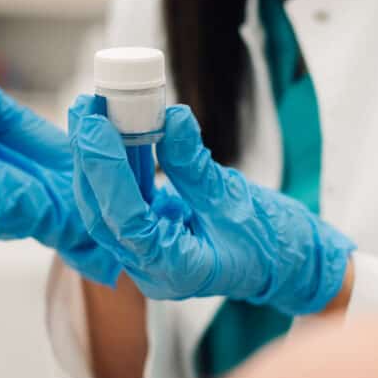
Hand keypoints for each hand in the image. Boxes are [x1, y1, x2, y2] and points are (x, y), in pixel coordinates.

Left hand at [70, 98, 355, 314]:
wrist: (290, 263)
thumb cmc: (273, 243)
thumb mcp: (235, 200)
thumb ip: (194, 164)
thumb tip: (170, 118)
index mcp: (175, 270)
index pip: (125, 220)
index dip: (105, 170)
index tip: (94, 125)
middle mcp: (151, 268)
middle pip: (104, 213)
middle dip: (90, 159)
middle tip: (87, 107)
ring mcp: (147, 255)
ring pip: (107, 206)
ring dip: (97, 159)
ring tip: (92, 111)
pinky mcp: (151, 236)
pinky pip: (124, 200)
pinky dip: (118, 166)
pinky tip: (112, 132)